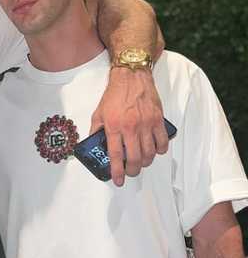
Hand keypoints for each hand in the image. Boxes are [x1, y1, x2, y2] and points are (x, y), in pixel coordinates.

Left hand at [90, 66, 168, 185]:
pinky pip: (162, 142)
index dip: (117, 171)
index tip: (118, 180)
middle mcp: (131, 127)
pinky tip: (154, 150)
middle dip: (132, 170)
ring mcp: (146, 124)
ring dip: (145, 162)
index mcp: (113, 126)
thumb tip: (95, 145)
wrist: (131, 77)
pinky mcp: (158, 120)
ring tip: (140, 162)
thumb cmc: (114, 95)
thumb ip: (96, 130)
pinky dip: (159, 150)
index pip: (115, 155)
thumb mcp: (98, 113)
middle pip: (134, 158)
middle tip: (130, 172)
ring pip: (150, 153)